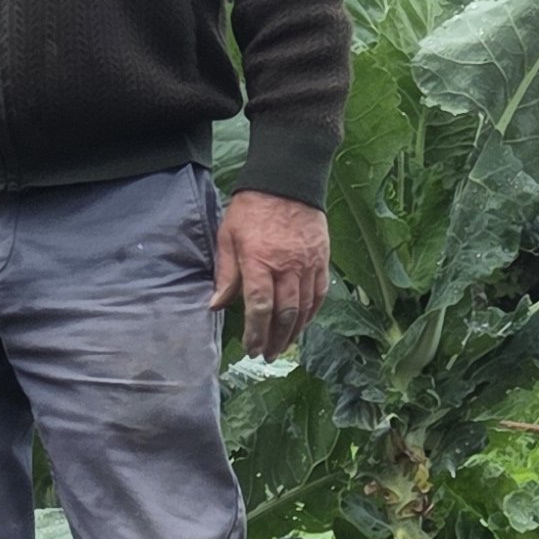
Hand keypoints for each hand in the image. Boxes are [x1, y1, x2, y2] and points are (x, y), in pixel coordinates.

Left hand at [215, 190, 330, 357]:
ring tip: (282, 346)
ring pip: (304, 308)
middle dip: (274, 339)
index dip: (256, 333)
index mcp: (259, 262)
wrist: (288, 182)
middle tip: (267, 355)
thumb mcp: (228, 236)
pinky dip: (312, 314)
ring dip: (293, 332)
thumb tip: (216, 306)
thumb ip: (225, 274)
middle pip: (284, 313)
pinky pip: (320, 294)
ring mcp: (308, 264)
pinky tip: (302, 325)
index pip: (259, 307)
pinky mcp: (322, 260)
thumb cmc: (252, 209)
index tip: (250, 349)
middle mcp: (287, 267)